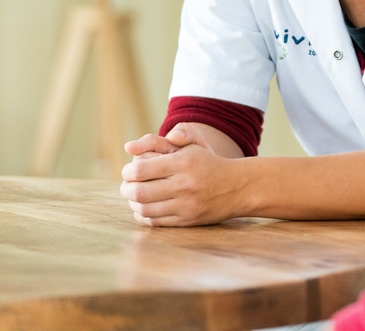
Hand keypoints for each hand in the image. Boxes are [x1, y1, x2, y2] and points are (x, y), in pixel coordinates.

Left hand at [120, 124, 246, 225]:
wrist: (238, 186)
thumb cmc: (207, 163)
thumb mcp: (191, 145)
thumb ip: (160, 142)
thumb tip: (129, 147)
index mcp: (183, 163)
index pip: (141, 170)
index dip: (127, 172)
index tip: (128, 171)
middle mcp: (184, 184)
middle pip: (139, 192)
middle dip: (126, 189)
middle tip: (126, 186)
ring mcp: (186, 205)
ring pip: (144, 209)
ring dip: (133, 204)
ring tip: (135, 197)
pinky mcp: (187, 220)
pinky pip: (155, 221)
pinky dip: (143, 215)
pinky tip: (145, 208)